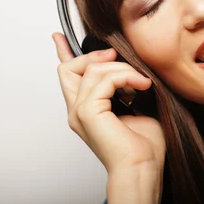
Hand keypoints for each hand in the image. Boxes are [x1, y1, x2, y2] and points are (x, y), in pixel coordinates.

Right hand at [52, 32, 165, 173]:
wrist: (143, 167)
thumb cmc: (144, 145)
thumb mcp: (137, 106)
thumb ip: (126, 87)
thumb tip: (133, 66)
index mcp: (87, 109)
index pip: (68, 75)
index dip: (63, 53)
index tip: (58, 36)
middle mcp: (77, 110)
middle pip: (69, 67)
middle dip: (95, 56)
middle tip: (118, 57)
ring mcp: (80, 112)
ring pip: (92, 70)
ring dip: (122, 68)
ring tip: (143, 82)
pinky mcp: (88, 113)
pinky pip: (104, 79)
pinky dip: (126, 76)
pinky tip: (142, 85)